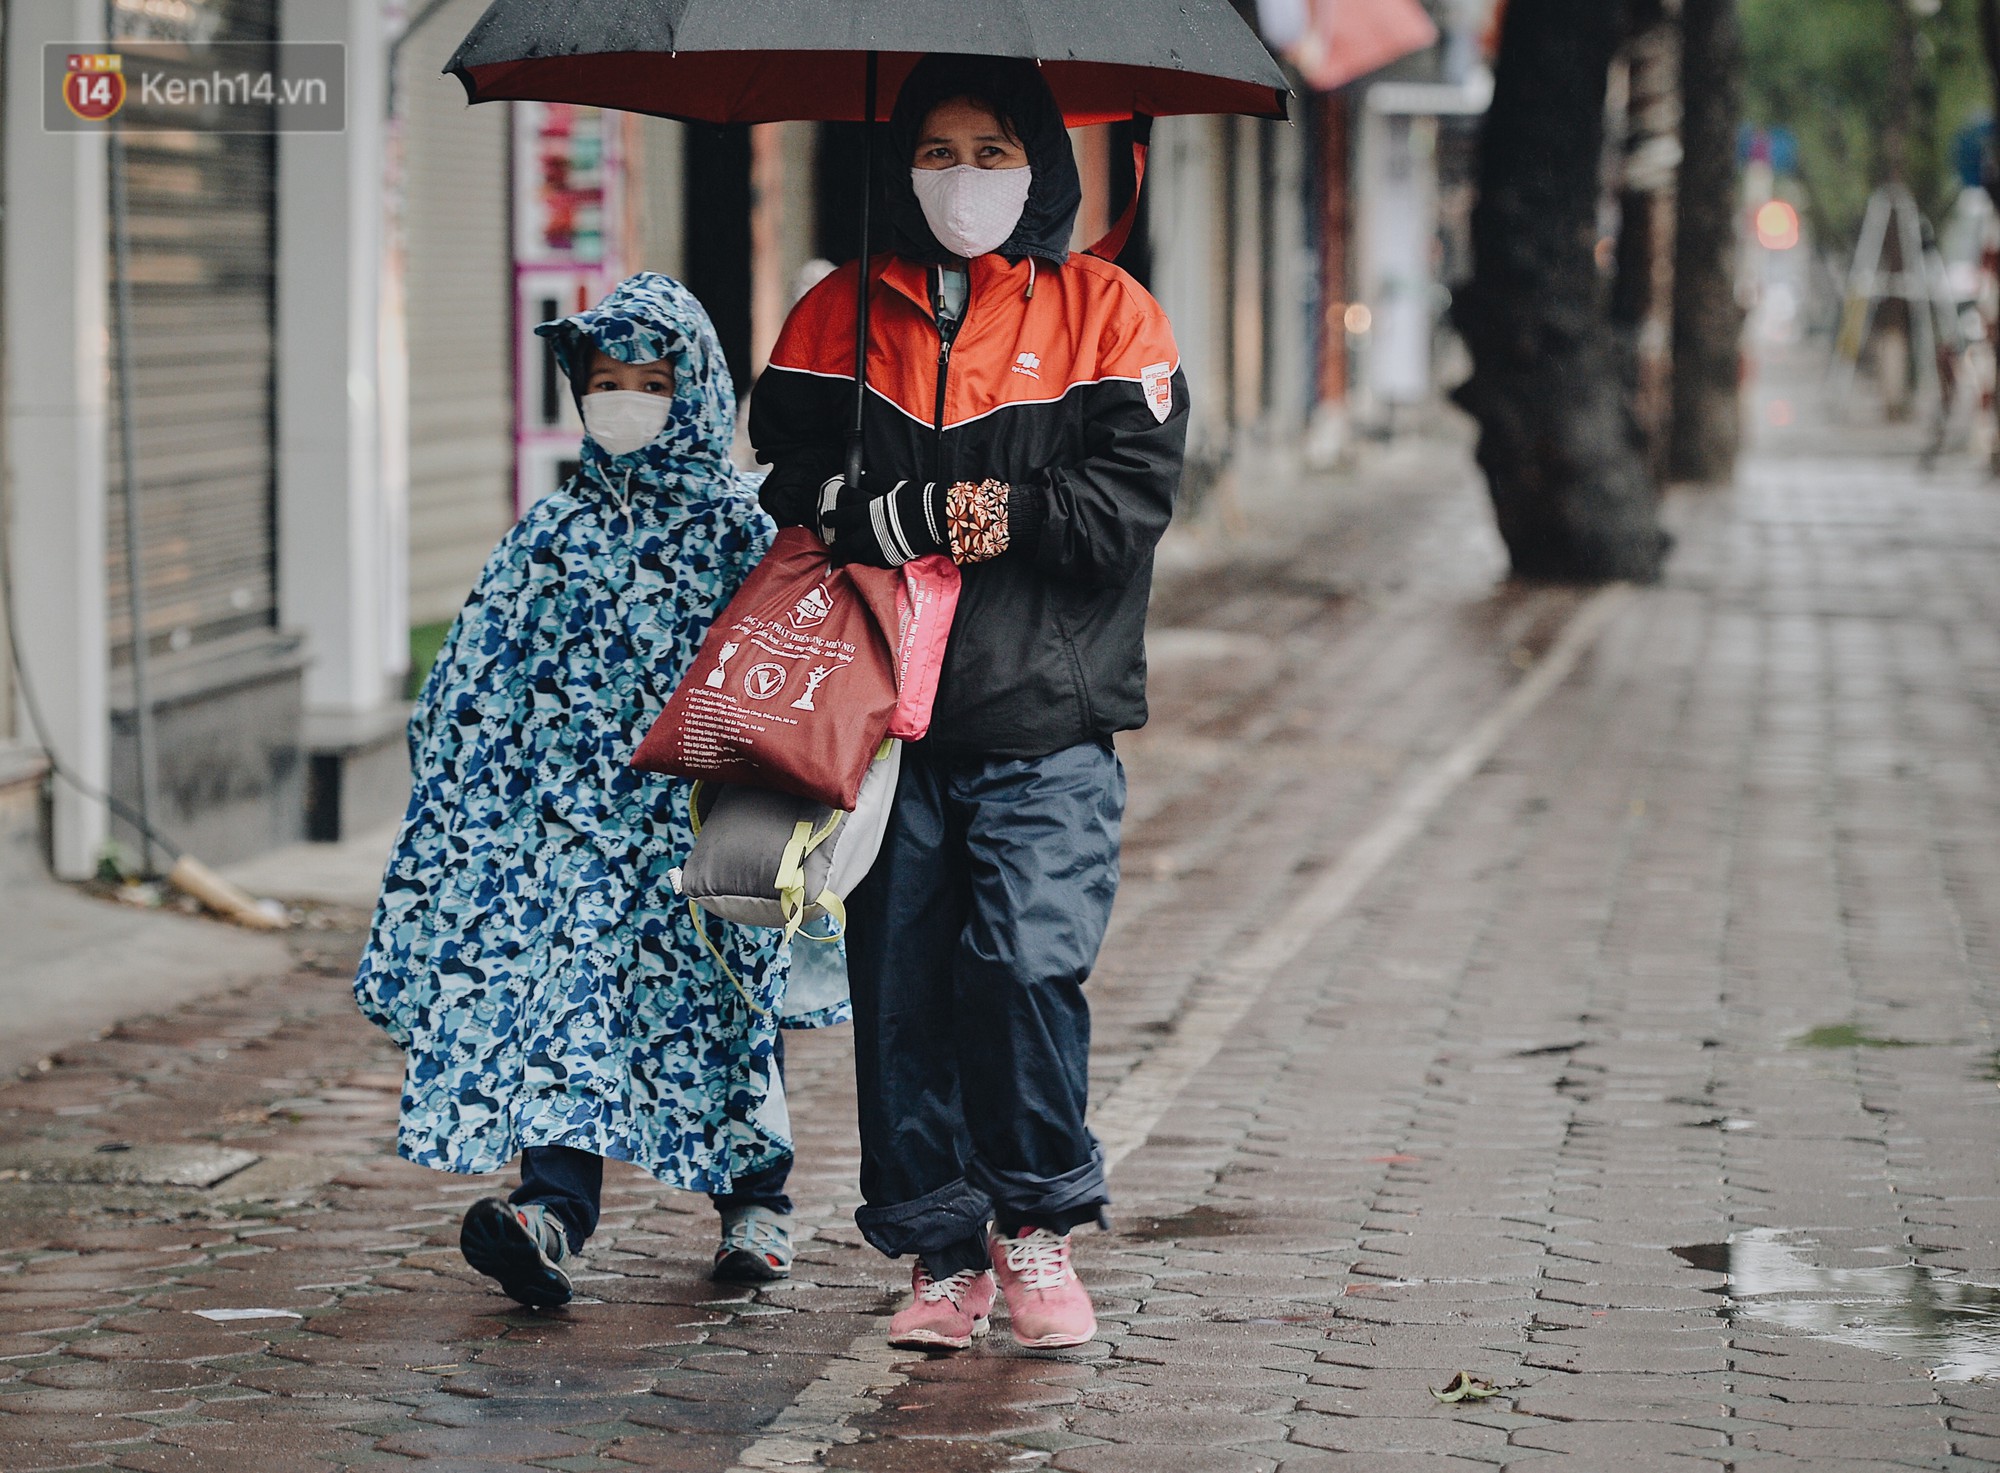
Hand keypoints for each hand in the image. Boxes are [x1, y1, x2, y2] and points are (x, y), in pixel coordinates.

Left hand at [821, 477, 947, 566]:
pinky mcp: (893, 557)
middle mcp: (869, 533)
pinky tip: (869, 560)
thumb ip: (875, 483)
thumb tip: (863, 476)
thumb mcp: (892, 486)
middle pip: (847, 543)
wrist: (935, 516)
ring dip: (853, 554)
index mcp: (867, 513)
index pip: (842, 517)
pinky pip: (877, 562)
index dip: (832, 518)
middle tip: (834, 544)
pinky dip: (871, 561)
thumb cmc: (914, 498)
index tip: (826, 519)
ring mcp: (880, 547)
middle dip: (838, 544)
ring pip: (860, 555)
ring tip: (850, 554)